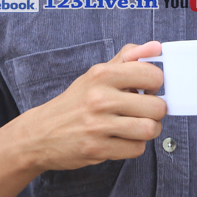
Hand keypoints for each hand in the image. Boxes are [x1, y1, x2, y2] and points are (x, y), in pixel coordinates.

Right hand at [20, 41, 166, 172]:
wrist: (40, 133)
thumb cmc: (75, 103)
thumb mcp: (96, 74)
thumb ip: (128, 58)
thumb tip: (156, 47)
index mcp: (102, 75)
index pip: (152, 74)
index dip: (156, 83)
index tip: (148, 89)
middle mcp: (100, 98)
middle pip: (157, 106)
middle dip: (155, 111)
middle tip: (144, 111)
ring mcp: (98, 125)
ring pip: (150, 129)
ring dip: (148, 130)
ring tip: (137, 126)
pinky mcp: (97, 149)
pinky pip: (136, 149)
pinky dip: (134, 146)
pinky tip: (122, 139)